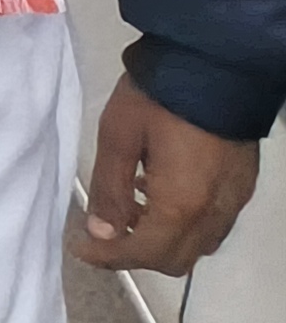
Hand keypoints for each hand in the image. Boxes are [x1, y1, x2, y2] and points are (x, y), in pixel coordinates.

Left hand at [73, 76, 259, 271]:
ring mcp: (233, 201)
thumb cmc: (159, 94)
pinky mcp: (241, 186)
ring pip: (197, 245)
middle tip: (102, 231)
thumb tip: (101, 231)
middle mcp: (214, 213)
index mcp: (182, 204)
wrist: (214, 63)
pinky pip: (212, 224)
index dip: (108, 257)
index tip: (81, 247)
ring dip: (160, 239)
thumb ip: (109, 188)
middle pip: (175, 259)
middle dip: (135, 253)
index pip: (144, 253)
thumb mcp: (118, 134)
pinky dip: (183, 223)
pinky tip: (157, 189)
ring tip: (127, 206)